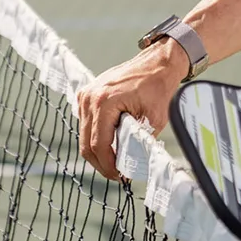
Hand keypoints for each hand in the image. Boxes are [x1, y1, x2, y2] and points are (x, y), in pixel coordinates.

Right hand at [77, 41, 189, 178]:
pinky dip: (96, 138)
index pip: (99, 145)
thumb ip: (140, 143)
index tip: (119, 177)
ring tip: (115, 162)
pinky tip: (111, 145)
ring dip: (98, 152)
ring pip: (84, 136)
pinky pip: (86, 124)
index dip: (108, 165)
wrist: (156, 63)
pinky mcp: (86, 95)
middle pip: (86, 144)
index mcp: (104, 102)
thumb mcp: (154, 119)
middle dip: (101, 163)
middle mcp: (89, 98)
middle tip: (117, 175)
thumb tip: (131, 166)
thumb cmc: (157, 87)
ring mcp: (85, 95)